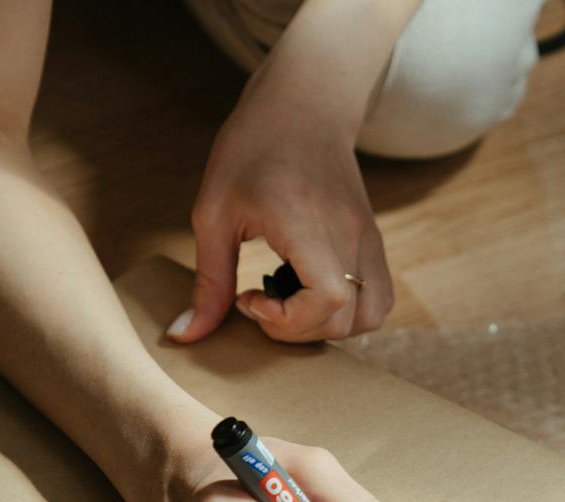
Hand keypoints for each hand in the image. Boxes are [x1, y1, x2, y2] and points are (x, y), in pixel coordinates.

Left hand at [168, 4, 398, 345]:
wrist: (304, 104)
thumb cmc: (252, 148)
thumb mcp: (214, 212)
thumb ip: (208, 279)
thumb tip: (185, 335)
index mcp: (308, 224)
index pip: (328, 301)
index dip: (288, 321)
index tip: (250, 298)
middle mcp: (349, 236)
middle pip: (345, 321)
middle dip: (297, 329)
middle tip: (261, 299)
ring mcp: (368, 239)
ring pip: (370, 317)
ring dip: (327, 325)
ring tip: (291, 299)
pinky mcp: (373, 240)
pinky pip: (378, 298)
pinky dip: (350, 311)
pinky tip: (311, 289)